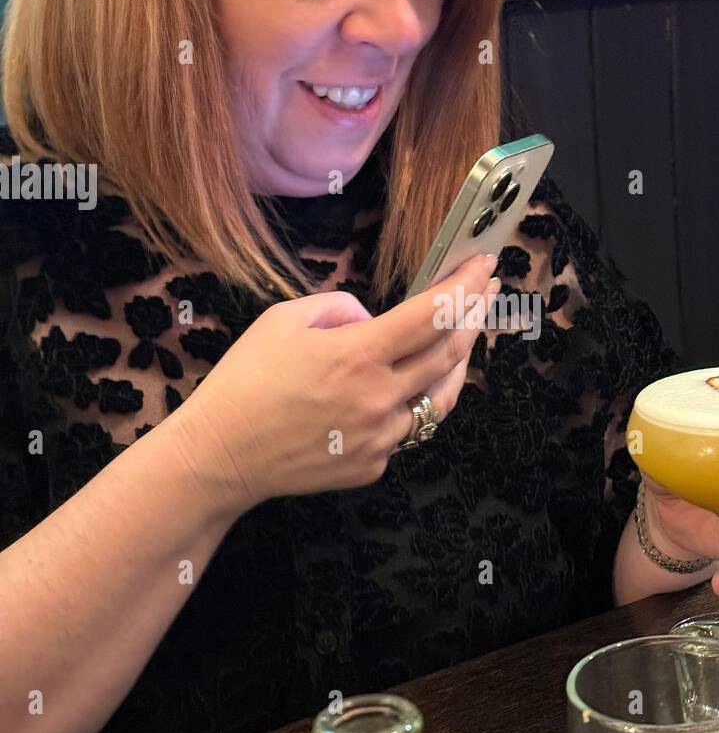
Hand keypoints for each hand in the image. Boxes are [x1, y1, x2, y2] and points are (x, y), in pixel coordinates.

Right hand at [166, 253, 500, 511]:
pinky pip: (404, 430)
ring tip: (461, 339)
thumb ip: (341, 307)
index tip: (483, 266)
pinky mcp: (373, 466)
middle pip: (451, 354)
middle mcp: (379, 399)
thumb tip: (373, 320)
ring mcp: (380, 438)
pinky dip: (406, 405)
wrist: (220, 456)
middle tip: (484, 294)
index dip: (465, 286)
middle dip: (474, 316)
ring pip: (438, 398)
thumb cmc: (245, 382)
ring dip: (454, 365)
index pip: (433, 314)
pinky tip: (397, 390)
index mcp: (359, 355)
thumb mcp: (284, 319)